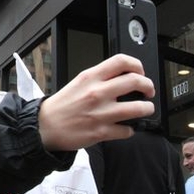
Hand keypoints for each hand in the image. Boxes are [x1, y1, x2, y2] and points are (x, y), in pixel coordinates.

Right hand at [38, 54, 154, 150]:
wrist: (45, 126)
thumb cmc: (61, 106)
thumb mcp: (79, 83)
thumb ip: (99, 78)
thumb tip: (122, 78)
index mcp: (91, 77)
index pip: (121, 61)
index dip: (137, 65)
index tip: (140, 72)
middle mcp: (97, 93)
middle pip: (136, 81)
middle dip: (148, 86)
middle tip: (148, 91)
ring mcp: (101, 113)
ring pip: (138, 108)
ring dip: (147, 108)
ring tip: (145, 109)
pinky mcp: (101, 132)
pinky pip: (127, 130)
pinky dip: (130, 129)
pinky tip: (125, 127)